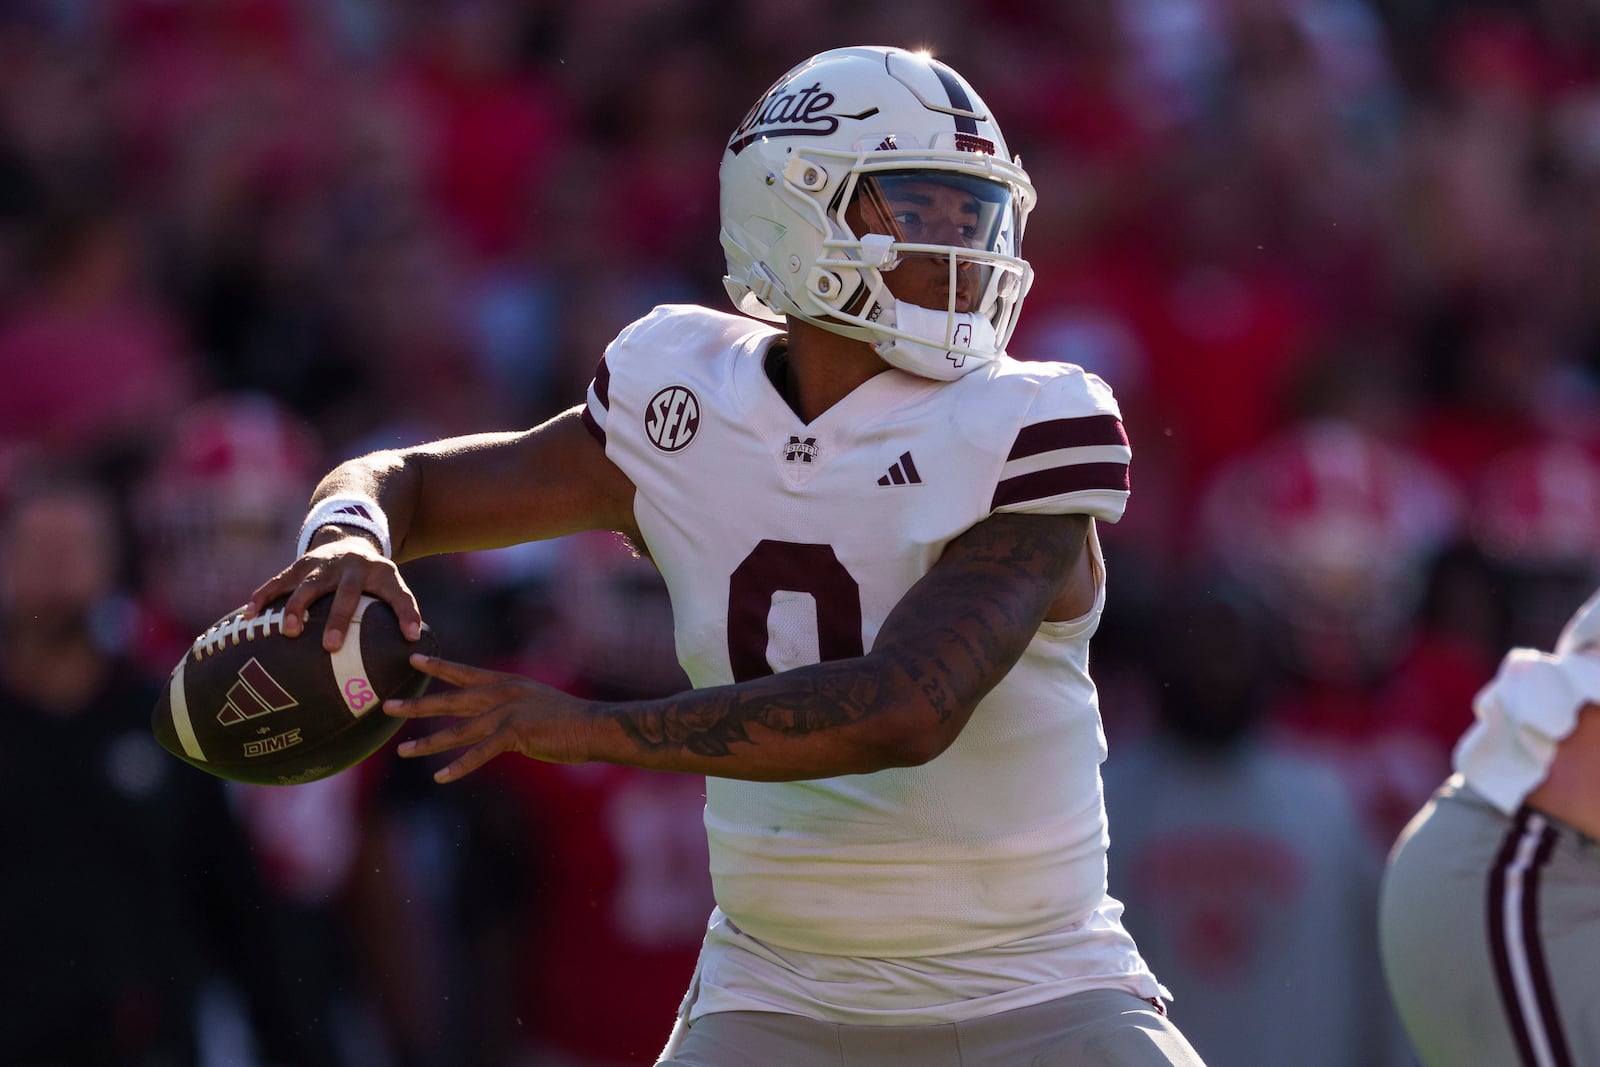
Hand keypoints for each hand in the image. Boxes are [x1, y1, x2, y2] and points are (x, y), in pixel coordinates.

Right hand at [244, 530, 423, 651]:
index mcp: (380, 573)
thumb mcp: (391, 585)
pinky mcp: (298, 566)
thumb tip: (415, 645)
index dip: (407, 613)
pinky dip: (264, 597)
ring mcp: (322, 564)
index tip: (411, 636)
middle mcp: (351, 566)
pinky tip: (250, 615)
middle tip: (331, 646)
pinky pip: (278, 582)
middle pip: (346, 592)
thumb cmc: (372, 578)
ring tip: (290, 631)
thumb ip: (402, 611)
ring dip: (298, 607)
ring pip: (308, 585)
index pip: (398, 593)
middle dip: (338, 619)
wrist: (348, 538)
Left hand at [384, 655, 592, 782]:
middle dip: (418, 705)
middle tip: (388, 706)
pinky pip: (479, 753)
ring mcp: (508, 713)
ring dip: (427, 742)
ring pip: (458, 730)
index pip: (465, 673)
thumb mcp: (534, 703)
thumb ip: (509, 708)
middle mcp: (503, 694)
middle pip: (451, 700)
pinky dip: (459, 766)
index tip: (414, 660)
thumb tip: (490, 718)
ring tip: (402, 749)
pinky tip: (440, 777)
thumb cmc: (568, 720)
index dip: (439, 667)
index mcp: (507, 683)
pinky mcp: (515, 734)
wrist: (594, 726)